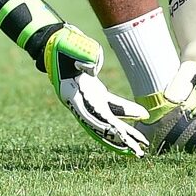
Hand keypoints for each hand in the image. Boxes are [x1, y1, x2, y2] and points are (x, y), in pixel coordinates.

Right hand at [44, 24, 149, 156]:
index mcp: (71, 93)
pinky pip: (112, 106)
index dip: (104, 126)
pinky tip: (141, 116)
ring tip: (142, 145)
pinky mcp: (95, 92)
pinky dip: (126, 112)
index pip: (89, 115)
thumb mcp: (69, 44)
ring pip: (109, 119)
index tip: (118, 134)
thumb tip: (94, 68)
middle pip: (102, 126)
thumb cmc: (61, 42)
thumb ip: (82, 54)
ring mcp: (88, 98)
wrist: (52, 41)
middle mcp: (80, 101)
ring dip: (125, 132)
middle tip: (137, 153)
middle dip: (120, 139)